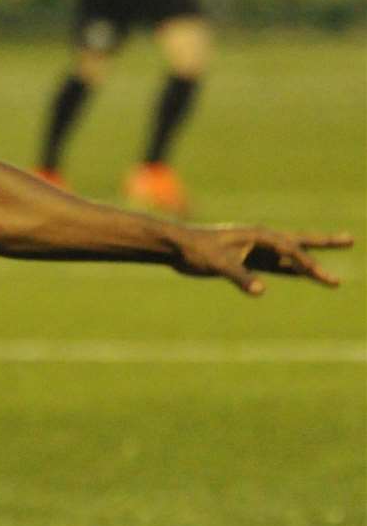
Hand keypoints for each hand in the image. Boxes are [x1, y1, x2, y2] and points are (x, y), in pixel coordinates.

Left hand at [171, 225, 353, 294]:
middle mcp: (260, 240)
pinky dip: (293, 271)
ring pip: (290, 257)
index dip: (309, 264)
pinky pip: (276, 267)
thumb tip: (260, 290)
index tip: (325, 278)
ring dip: (311, 262)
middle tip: (351, 239)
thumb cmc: (195, 250)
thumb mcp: (217, 263)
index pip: (291, 250)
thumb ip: (239, 276)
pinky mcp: (248, 260)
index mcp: (257, 235)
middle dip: (325, 242)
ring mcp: (255, 250)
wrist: (176, 246)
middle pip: (300, 242)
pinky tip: (304, 275)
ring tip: (332, 273)